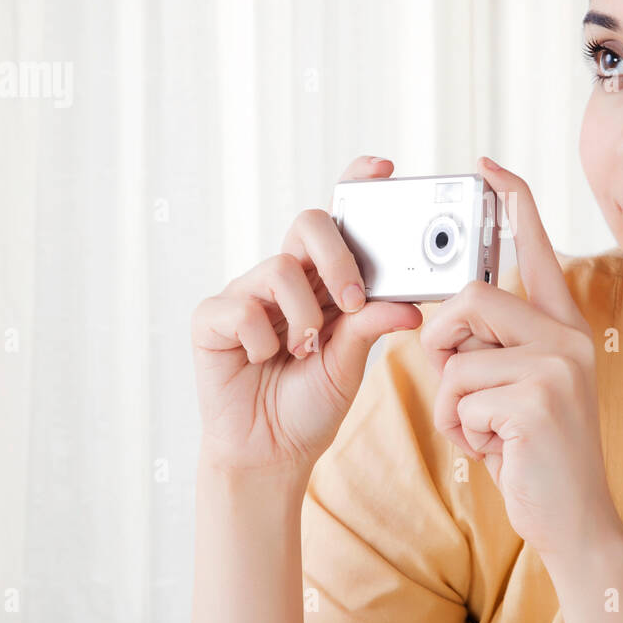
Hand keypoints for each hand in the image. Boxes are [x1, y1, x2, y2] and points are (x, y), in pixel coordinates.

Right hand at [191, 155, 423, 475]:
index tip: (382, 170)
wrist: (270, 453)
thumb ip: (372, 326)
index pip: (338, 219)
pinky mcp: (212, 318)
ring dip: (302, 317)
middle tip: (351, 300)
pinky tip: (261, 361)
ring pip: (279, 269)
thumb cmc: (310, 403)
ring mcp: (245, 293)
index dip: (355, 184)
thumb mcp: (351, 363)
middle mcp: (284, 277)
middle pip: (309, 224)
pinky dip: (261, 342)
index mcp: (323, 279)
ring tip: (303, 351)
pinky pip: (242, 309)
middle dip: (337, 256)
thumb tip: (410, 306)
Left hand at [419, 156, 622, 558]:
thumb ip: (493, 348)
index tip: (486, 166)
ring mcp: (557, 367)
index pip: (536, 250)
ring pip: (456, 357)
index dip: (511, 203)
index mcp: (564, 329)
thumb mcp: (516, 391)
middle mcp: (569, 338)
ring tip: (486, 432)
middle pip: (472, 298)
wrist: (575, 525)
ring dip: (451, 403)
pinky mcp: (537, 401)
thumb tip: (443, 320)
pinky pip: (458, 399)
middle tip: (457, 385)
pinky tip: (496, 452)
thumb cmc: (534, 456)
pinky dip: (460, 433)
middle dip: (442, 343)